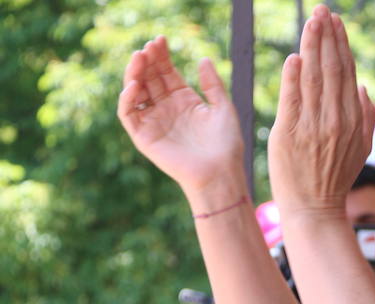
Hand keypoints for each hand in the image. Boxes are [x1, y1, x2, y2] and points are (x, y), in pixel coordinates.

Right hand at [117, 36, 243, 193]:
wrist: (220, 172)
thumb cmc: (225, 144)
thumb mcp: (223, 108)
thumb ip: (212, 84)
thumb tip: (203, 58)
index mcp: (184, 101)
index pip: (166, 72)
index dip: (162, 56)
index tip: (161, 39)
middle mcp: (167, 109)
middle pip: (150, 78)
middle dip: (147, 61)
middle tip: (149, 46)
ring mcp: (154, 122)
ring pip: (135, 92)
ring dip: (134, 74)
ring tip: (139, 58)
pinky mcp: (144, 137)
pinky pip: (128, 114)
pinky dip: (127, 98)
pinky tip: (135, 84)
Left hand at [268, 4, 374, 218]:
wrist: (315, 209)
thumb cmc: (334, 180)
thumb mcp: (360, 150)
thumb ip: (365, 118)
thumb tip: (362, 89)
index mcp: (352, 120)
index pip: (346, 73)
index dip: (340, 45)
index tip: (334, 23)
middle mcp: (335, 120)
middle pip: (331, 69)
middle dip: (326, 36)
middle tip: (321, 10)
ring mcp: (313, 127)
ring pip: (313, 78)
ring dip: (312, 47)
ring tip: (311, 22)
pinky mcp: (290, 134)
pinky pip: (293, 100)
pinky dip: (293, 78)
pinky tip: (295, 57)